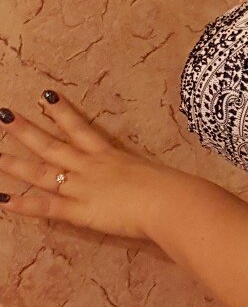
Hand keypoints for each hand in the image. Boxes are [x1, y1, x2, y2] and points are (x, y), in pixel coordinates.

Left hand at [0, 90, 179, 240]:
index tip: (45, 95)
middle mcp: (91, 166)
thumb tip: (151, 181)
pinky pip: (47, 207)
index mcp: (109, 155)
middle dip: (26, 130)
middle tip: (4, 115)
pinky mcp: (80, 211)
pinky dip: (25, 204)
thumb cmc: (171, 188)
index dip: (62, 111)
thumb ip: (144, 176)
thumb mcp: (153, 173)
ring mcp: (83, 187)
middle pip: (52, 145)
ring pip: (42, 172)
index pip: (80, 128)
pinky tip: (4, 200)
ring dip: (16, 164)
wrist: (168, 201)